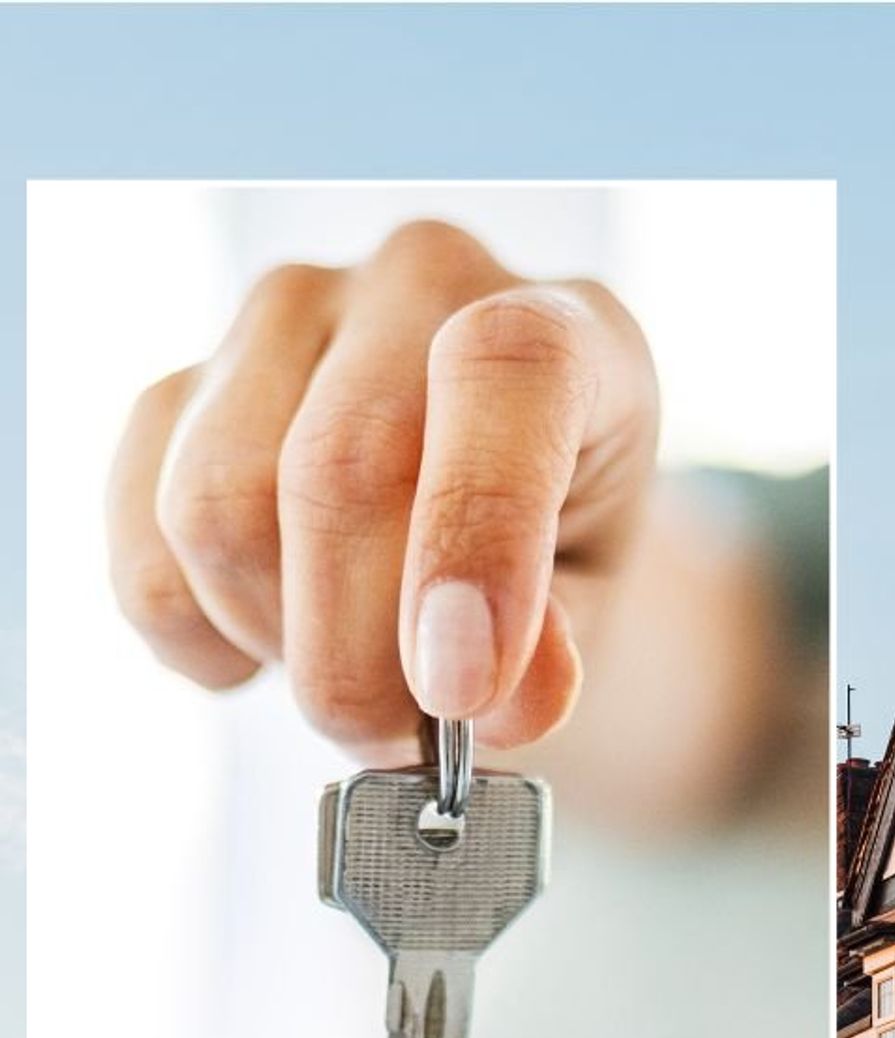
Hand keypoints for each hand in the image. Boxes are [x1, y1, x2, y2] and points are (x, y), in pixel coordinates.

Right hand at [107, 219, 659, 761]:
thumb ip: (562, 645)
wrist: (489, 523)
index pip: (503, 370)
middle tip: (403, 739)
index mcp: (566, 324)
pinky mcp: (181, 388)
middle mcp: (417, 285)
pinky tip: (273, 643)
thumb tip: (503, 698)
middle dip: (360, 654)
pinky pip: (143, 537)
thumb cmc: (559, 552)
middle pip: (336, 468)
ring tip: (358, 677)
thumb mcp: (597, 604)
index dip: (474, 537)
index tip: (460, 690)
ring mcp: (285, 320)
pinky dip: (199, 635)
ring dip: (281, 645)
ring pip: (218, 509)